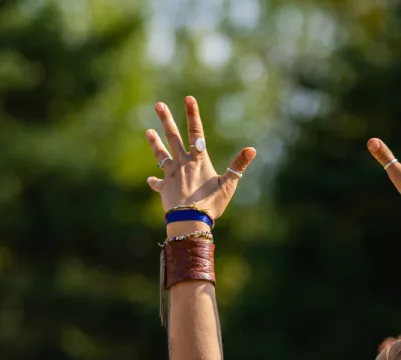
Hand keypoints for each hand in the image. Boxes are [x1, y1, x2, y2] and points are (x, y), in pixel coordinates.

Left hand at [145, 98, 255, 220]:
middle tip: (159, 105)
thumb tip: (252, 149)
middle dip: (166, 120)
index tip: (188, 98)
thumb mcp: (228, 184)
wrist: (190, 220)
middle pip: (173, 137)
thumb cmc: (211, 203)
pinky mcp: (164, 188)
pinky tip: (151, 180)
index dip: (193, 115)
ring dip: (155, 143)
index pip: (196, 132)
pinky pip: (158, 183)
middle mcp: (182, 163)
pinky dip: (155, 182)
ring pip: (161, 155)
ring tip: (148, 131)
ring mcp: (171, 175)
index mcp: (198, 160)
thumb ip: (238, 165)